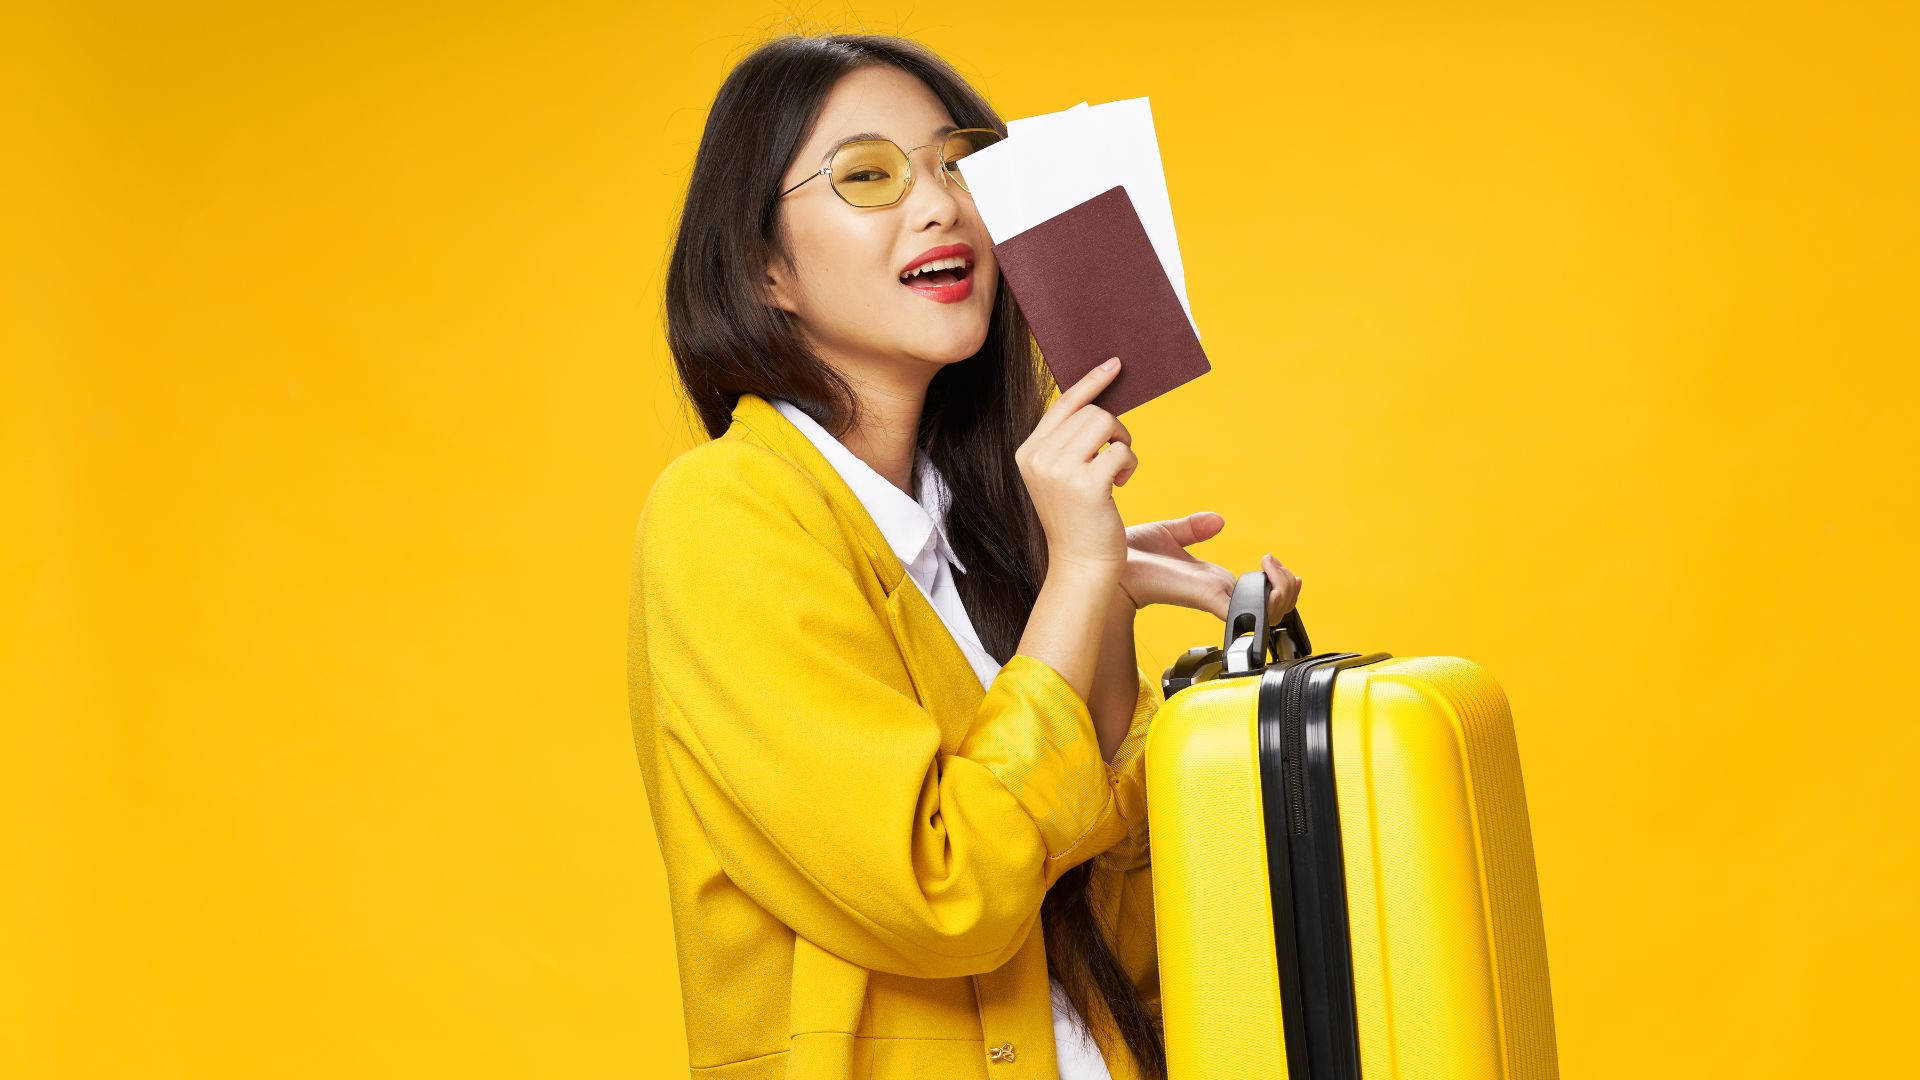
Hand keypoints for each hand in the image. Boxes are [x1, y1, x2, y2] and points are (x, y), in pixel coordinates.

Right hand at [1018, 357, 1134, 580]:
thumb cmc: (1078, 519)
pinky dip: (1129, 464)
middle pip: (1091, 412)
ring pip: (1106, 424)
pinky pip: (1121, 451)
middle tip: (1118, 454)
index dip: (1091, 382)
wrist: (1081, 565)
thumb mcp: (1061, 475)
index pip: (1063, 404)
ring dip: (1123, 443)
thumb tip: (1096, 400)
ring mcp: (1059, 471)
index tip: (1114, 365)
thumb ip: (1069, 440)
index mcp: (1027, 452)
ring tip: (1119, 470)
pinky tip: (1121, 484)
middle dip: (1115, 429)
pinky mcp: (1086, 485)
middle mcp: (1038, 458)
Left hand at [1113, 511, 1302, 626]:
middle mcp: (1215, 593)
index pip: (1256, 592)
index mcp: (1211, 581)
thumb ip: (1193, 529)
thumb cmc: (1130, 557)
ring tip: (1271, 565)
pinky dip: (1262, 603)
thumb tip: (1217, 520)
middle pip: (1270, 606)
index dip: (1276, 583)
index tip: (1273, 561)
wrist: (1106, 562)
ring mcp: (1211, 597)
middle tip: (1275, 563)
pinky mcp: (1203, 596)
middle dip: (1288, 587)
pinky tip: (1263, 582)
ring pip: (1266, 611)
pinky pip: (1244, 611)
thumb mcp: (1168, 536)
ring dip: (1282, 590)